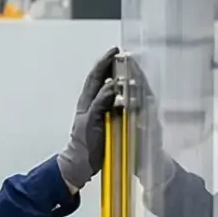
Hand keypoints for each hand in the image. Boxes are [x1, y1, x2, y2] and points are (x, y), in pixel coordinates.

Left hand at [54, 47, 124, 192]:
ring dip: (125, 81)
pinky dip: (129, 98)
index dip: (105, 62)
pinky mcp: (111, 122)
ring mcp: (103, 112)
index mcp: (87, 100)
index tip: (116, 52)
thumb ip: (101, 102)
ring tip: (135, 74)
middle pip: (107, 80)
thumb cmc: (83, 144)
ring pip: (115, 91)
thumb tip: (113, 84)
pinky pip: (121, 105)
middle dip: (117, 68)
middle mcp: (95, 103)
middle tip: (130, 59)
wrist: (81, 165)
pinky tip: (136, 95)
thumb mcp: (90, 121)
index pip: (97, 76)